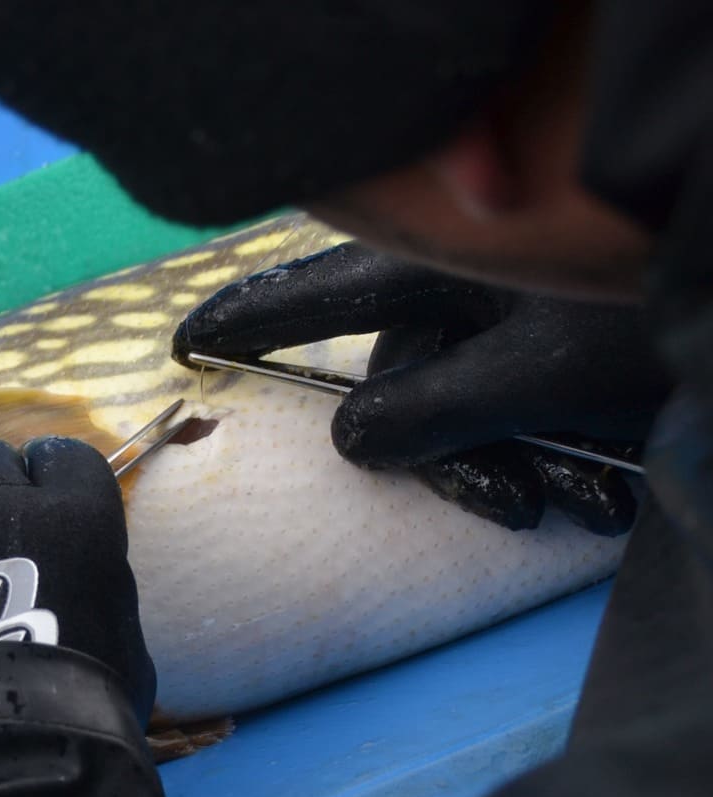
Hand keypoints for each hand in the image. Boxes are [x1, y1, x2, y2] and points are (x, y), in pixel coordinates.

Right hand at [174, 241, 672, 534]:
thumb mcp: (525, 380)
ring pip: (474, 406)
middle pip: (407, 381)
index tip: (184, 344)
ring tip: (587, 501)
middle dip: (458, 458)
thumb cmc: (637, 328)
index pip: (312, 295)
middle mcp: (468, 286)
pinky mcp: (565, 344)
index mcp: (439, 267)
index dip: (246, 324)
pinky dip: (560, 452)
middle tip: (513, 503)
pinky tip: (607, 491)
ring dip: (523, 467)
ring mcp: (518, 313)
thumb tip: (349, 438)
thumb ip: (421, 414)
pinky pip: (527, 406)